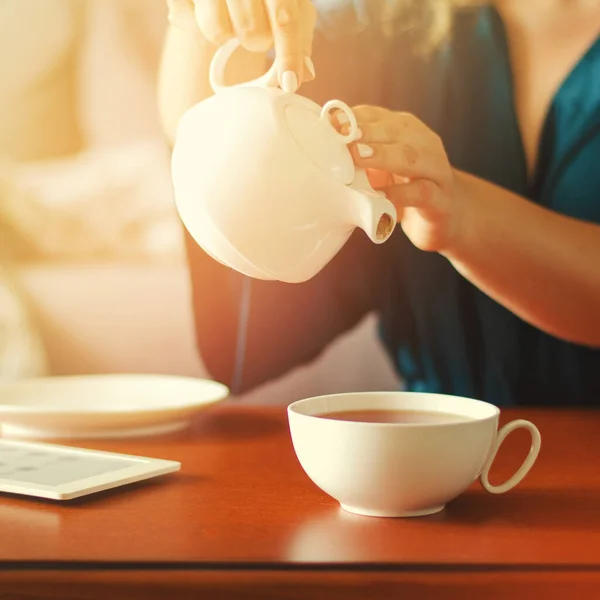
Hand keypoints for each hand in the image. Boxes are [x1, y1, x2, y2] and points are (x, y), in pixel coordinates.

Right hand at [166, 0, 316, 91]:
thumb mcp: (290, 2)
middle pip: (252, 32)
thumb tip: (306, 73)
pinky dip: (202, 29)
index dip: (289, 55)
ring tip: (231, 19)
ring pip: (218, 32)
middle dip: (258, 42)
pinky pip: (191, 27)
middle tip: (256, 29)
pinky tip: (209, 13)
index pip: (285, 19)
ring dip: (227, 36)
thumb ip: (299, 35)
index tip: (290, 83)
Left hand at [338, 106, 462, 252]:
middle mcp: (424, 144)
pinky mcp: (440, 200)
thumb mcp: (380, 168)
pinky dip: (400, 194)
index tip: (330, 122)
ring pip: (411, 156)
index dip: (355, 118)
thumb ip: (359, 156)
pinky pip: (420, 193)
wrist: (447, 216)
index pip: (378, 117)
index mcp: (406, 131)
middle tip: (342, 137)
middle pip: (396, 131)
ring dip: (383, 155)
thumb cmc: (405, 188)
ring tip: (358, 157)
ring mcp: (435, 170)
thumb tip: (321, 148)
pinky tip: (381, 197)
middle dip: (367, 132)